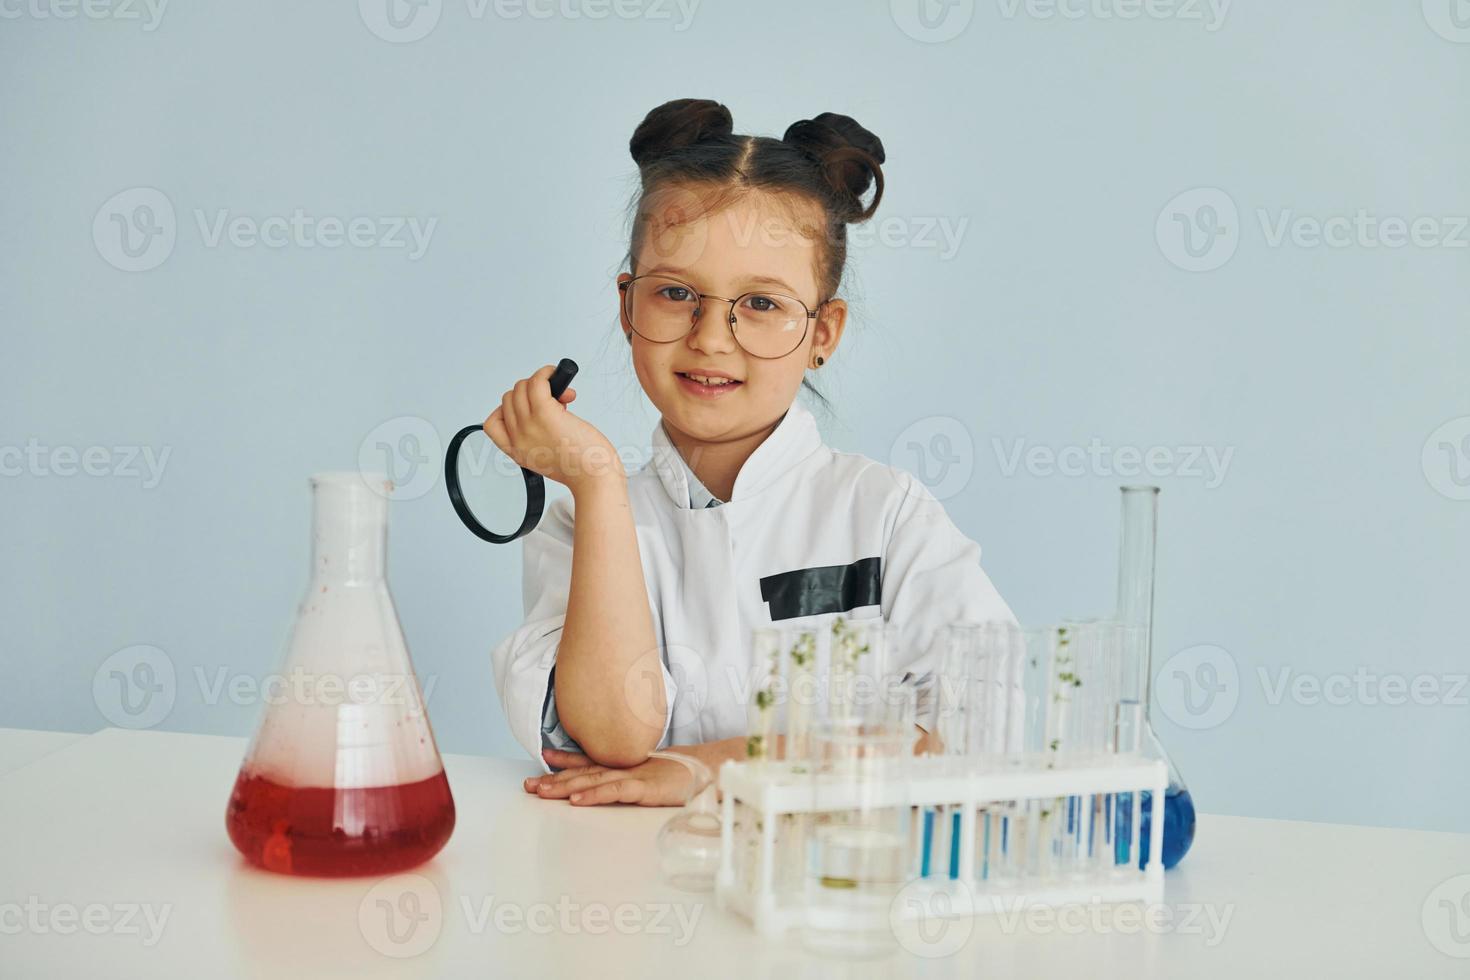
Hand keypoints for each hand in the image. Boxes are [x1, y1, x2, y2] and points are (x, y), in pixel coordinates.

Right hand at [483, 364, 623, 492]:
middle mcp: (519, 438)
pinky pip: (537, 382)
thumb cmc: (583, 468)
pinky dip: (545, 373)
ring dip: (539, 381)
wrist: (594, 478)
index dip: (506, 411)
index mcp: (517, 451)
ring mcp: (529, 426)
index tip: (526, 410)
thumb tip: (553, 408)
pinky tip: (556, 375)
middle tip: (552, 402)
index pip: (492, 424)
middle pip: (509, 399)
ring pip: (521, 388)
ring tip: (560, 394)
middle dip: (528, 394)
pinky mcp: (545, 414)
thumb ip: (541, 437)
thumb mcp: (549, 458)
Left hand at [524, 748, 693, 806]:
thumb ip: (623, 777)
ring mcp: (632, 777)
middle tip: (528, 785)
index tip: (543, 757)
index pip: (588, 761)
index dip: (564, 759)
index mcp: (621, 765)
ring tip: (542, 792)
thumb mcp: (646, 774)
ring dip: (565, 787)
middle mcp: (622, 768)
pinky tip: (577, 799)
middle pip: (582, 773)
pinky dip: (594, 795)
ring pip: (592, 782)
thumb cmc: (677, 775)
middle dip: (554, 779)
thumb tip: (604, 783)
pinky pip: (615, 792)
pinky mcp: (644, 789)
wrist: (706, 771)